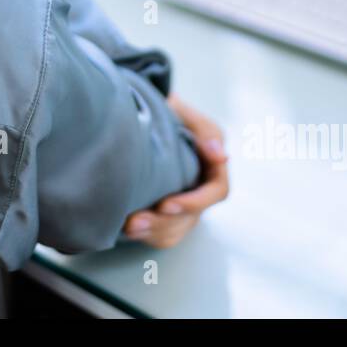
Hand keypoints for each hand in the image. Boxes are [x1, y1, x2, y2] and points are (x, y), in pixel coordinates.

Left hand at [122, 97, 229, 248]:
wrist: (139, 114)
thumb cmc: (167, 111)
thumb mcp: (186, 112)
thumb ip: (206, 131)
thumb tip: (222, 155)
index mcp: (211, 167)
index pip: (215, 192)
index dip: (194, 202)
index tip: (165, 204)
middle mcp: (199, 190)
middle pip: (191, 218)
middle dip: (163, 223)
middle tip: (134, 222)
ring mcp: (181, 205)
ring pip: (174, 231)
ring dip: (151, 232)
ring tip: (127, 227)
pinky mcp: (162, 213)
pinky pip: (159, 234)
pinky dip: (144, 234)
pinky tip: (123, 229)